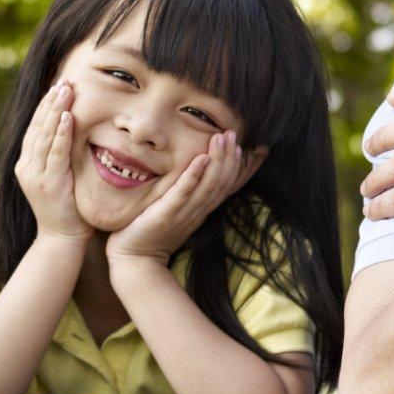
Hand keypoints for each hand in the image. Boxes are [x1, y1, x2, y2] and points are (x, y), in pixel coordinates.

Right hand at [15, 82, 91, 243]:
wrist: (61, 238)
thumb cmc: (66, 207)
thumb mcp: (59, 177)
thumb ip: (59, 156)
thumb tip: (71, 131)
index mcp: (27, 163)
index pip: (35, 128)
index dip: (45, 106)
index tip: (57, 86)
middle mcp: (27, 166)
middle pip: (37, 127)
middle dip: (50, 102)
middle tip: (63, 81)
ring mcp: (35, 175)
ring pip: (44, 136)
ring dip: (55, 110)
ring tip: (65, 90)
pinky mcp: (49, 183)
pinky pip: (55, 153)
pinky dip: (61, 134)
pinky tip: (67, 117)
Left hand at [105, 130, 251, 266]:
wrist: (136, 260)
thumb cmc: (153, 233)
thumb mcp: (178, 212)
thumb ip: (190, 195)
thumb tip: (199, 174)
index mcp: (204, 209)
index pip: (230, 186)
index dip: (245, 167)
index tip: (258, 148)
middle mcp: (199, 210)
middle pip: (223, 182)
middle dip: (231, 156)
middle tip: (234, 134)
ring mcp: (185, 212)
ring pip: (209, 184)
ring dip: (218, 160)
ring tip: (221, 138)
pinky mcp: (167, 213)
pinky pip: (184, 192)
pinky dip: (194, 174)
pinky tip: (201, 158)